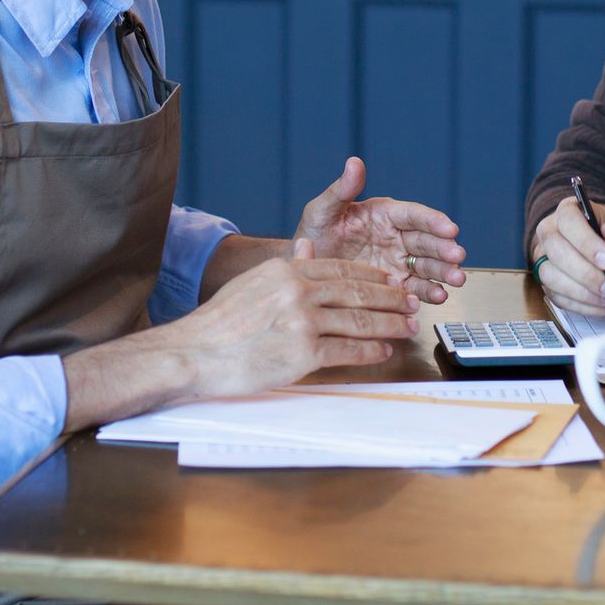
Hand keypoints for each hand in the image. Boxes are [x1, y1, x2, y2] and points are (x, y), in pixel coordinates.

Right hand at [177, 239, 419, 397]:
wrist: (194, 354)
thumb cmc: (219, 325)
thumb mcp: (252, 283)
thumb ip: (286, 268)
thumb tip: (308, 251)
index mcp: (286, 270)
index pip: (340, 268)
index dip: (372, 275)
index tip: (390, 281)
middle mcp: (297, 290)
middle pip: (357, 291)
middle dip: (390, 298)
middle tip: (410, 303)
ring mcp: (302, 321)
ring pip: (360, 319)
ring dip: (390, 324)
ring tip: (406, 326)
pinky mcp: (303, 352)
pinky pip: (349, 349)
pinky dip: (372, 350)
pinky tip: (384, 349)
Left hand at [293, 156, 466, 302]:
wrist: (305, 270)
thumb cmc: (312, 235)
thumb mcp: (322, 211)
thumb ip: (342, 189)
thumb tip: (354, 162)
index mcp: (384, 215)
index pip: (414, 215)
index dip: (433, 221)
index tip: (450, 228)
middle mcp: (396, 238)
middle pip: (427, 242)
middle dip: (445, 249)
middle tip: (457, 255)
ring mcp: (397, 263)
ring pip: (428, 266)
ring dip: (445, 272)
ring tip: (457, 279)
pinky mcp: (395, 287)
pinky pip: (416, 289)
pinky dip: (430, 293)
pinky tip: (439, 296)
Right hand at [530, 196, 604, 316]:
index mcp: (570, 210)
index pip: (569, 220)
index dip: (586, 242)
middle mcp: (551, 230)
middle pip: (555, 249)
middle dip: (584, 273)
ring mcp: (545, 256)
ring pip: (549, 275)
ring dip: (580, 292)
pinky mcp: (547, 280)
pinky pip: (555, 295)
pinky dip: (579, 305)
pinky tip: (600, 304)